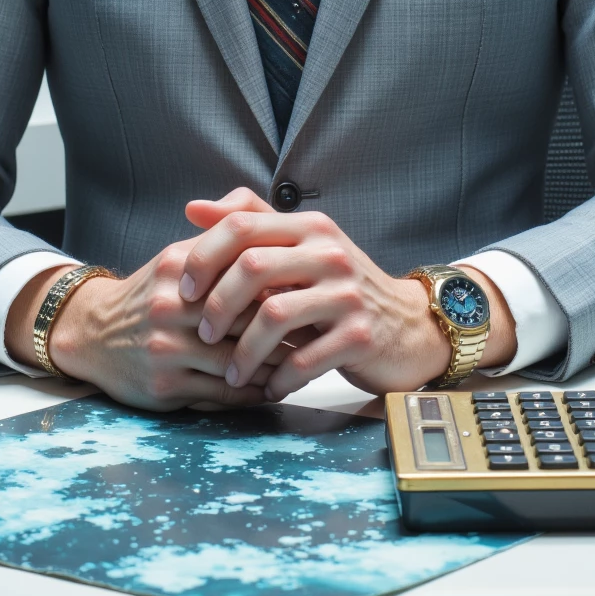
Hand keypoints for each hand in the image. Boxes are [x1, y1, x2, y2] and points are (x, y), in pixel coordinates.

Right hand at [3, 242, 282, 411]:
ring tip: (303, 362)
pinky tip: (272, 386)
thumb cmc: (152, 294)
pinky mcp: (164, 385)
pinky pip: (223, 392)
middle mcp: (171, 305)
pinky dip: (253, 391)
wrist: (92, 333)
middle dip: (286, 328)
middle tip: (317, 330)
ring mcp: (165, 347)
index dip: (282, 285)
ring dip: (275, 365)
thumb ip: (225, 243)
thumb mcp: (180, 258)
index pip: (246, 274)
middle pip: (246, 318)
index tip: (310, 293)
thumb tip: (283, 237)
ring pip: (239, 360)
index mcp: (180, 266)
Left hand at [180, 189, 516, 398]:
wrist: (408, 326)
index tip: (186, 289)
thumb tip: (192, 208)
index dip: (205, 255)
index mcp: (308, 227)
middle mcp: (328, 252)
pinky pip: (305, 359)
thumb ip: (250, 224)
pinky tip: (268, 387)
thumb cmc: (338, 288)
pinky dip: (278, 377)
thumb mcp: (301, 247)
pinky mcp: (361, 335)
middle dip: (218, 305)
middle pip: (252, 266)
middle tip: (203, 334)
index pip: (243, 224)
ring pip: (274, 315)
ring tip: (232, 372)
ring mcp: (347, 294)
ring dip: (243, 351)